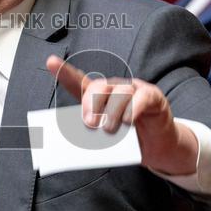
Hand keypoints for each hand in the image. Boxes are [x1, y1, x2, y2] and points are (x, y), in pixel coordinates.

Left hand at [45, 55, 197, 175]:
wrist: (159, 148)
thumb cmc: (130, 140)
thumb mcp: (108, 139)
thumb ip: (94, 135)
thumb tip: (79, 140)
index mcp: (101, 98)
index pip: (81, 83)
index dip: (66, 72)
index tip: (51, 62)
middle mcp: (116, 89)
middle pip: (99, 86)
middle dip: (91, 103)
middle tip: (89, 123)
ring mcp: (135, 90)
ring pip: (120, 92)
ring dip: (112, 112)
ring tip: (110, 130)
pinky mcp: (153, 97)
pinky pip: (141, 98)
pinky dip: (133, 109)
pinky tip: (129, 121)